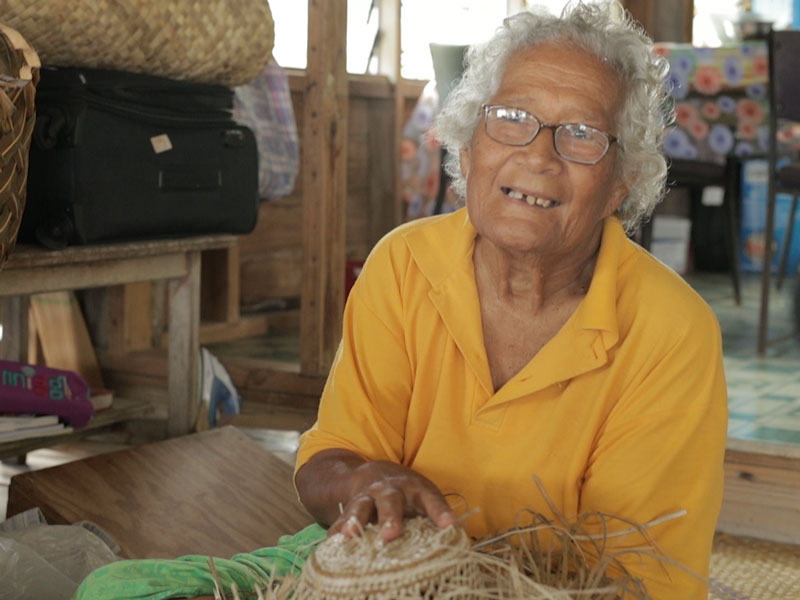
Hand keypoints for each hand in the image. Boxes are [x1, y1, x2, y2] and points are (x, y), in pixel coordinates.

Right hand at [328, 460, 457, 542]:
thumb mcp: (424, 497)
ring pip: (361, 506)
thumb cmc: (407, 494)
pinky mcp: (349, 509)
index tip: (449, 525)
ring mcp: (367, 498)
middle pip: (390, 501)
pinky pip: (340, 520)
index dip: (439, 511)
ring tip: (349, 534)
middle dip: (390, 518)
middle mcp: (390, 490)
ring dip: (356, 520)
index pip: (430, 498)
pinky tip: (331, 543)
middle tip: (391, 534)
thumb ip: (436, 516)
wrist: (371, 475)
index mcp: (415, 489)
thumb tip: (454, 539)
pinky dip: (336, 531)